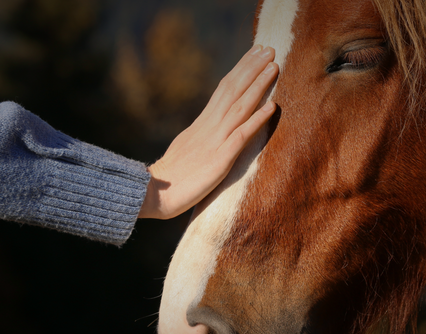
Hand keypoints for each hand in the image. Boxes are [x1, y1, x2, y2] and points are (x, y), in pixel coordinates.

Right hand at [138, 45, 277, 219]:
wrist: (151, 193)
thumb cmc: (170, 178)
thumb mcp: (187, 148)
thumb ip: (202, 135)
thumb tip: (212, 127)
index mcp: (202, 123)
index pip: (224, 89)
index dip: (241, 70)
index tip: (255, 53)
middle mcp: (209, 127)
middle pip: (232, 90)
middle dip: (251, 68)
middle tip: (268, 48)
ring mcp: (214, 141)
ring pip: (239, 106)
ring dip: (258, 86)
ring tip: (274, 67)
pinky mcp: (219, 160)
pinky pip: (241, 135)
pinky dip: (257, 119)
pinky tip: (272, 106)